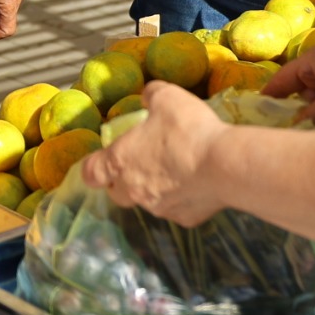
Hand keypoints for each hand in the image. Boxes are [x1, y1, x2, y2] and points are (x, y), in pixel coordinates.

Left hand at [79, 83, 230, 225]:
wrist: (224, 164)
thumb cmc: (186, 129)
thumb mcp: (167, 97)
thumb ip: (151, 95)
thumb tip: (147, 96)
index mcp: (119, 161)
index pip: (90, 173)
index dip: (93, 167)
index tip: (101, 160)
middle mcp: (133, 190)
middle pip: (116, 192)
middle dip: (123, 181)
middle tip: (142, 163)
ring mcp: (158, 208)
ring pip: (147, 202)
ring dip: (153, 190)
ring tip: (175, 171)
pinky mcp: (183, 219)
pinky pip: (176, 209)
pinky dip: (182, 199)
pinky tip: (197, 183)